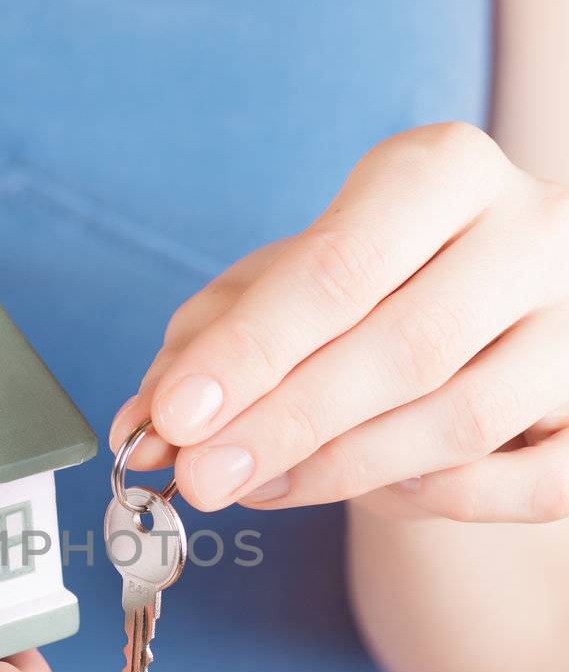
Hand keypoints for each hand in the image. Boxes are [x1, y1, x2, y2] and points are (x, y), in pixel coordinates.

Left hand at [111, 124, 568, 523]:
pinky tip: (373, 491)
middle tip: (202, 478)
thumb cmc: (368, 286)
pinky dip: (440, 501)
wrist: (486, 301)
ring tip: (257, 486)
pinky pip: (528, 482)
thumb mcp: (277, 286)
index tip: (175, 418)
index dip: (251, 352)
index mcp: (444, 171)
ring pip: (462, 419)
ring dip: (344, 470)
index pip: (341, 267)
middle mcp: (532, 233)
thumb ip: (208, 346)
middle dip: (286, 423)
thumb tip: (141, 431)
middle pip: (404, 347)